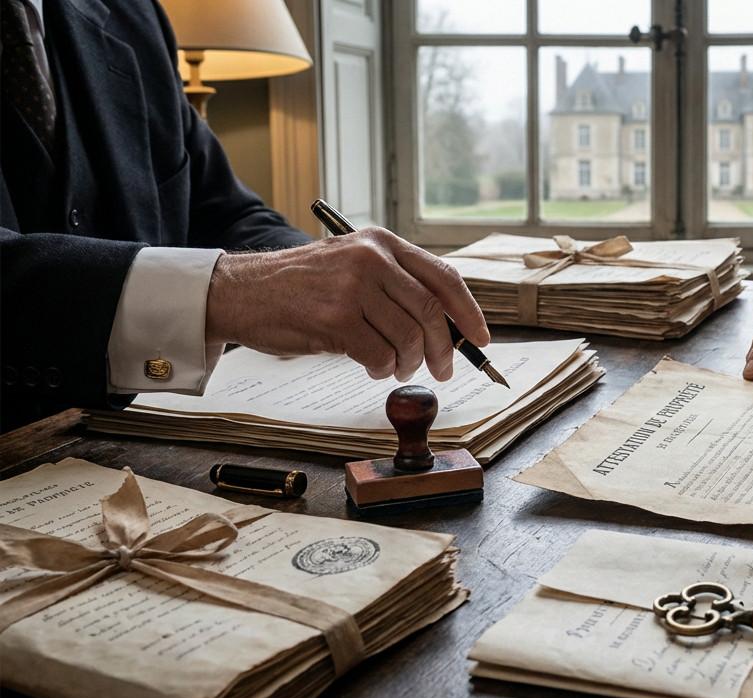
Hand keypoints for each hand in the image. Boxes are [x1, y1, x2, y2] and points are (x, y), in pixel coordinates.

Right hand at [206, 228, 488, 381]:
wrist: (241, 292)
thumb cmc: (300, 287)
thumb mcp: (352, 268)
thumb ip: (395, 286)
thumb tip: (446, 327)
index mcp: (381, 242)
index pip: (443, 277)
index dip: (468, 311)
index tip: (480, 338)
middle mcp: (371, 258)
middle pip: (430, 311)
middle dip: (444, 348)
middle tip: (443, 369)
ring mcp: (353, 286)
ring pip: (408, 336)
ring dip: (409, 362)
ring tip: (396, 368)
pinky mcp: (336, 317)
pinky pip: (379, 354)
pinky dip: (382, 368)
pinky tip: (372, 366)